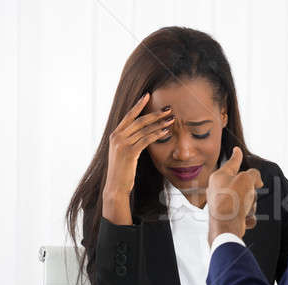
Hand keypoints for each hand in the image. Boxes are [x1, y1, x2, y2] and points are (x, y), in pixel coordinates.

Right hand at [102, 93, 174, 224]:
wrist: (115, 186)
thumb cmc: (122, 171)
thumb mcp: (123, 153)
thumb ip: (129, 141)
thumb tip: (141, 133)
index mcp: (115, 134)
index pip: (128, 115)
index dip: (138, 105)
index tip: (147, 95)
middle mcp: (116, 136)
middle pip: (139, 120)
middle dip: (155, 113)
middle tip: (168, 109)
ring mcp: (122, 144)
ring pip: (144, 129)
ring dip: (159, 123)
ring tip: (171, 119)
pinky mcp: (129, 152)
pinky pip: (146, 140)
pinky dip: (157, 134)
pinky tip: (166, 132)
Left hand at [206, 147, 263, 244]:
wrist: (226, 226)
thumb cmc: (233, 200)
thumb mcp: (246, 179)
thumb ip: (253, 174)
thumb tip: (256, 181)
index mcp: (219, 177)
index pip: (231, 163)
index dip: (237, 156)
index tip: (236, 149)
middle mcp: (218, 189)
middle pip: (243, 185)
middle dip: (250, 191)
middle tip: (252, 193)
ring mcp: (222, 203)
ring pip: (245, 200)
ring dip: (251, 205)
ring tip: (246, 209)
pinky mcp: (226, 217)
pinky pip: (244, 214)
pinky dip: (247, 218)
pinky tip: (244, 220)